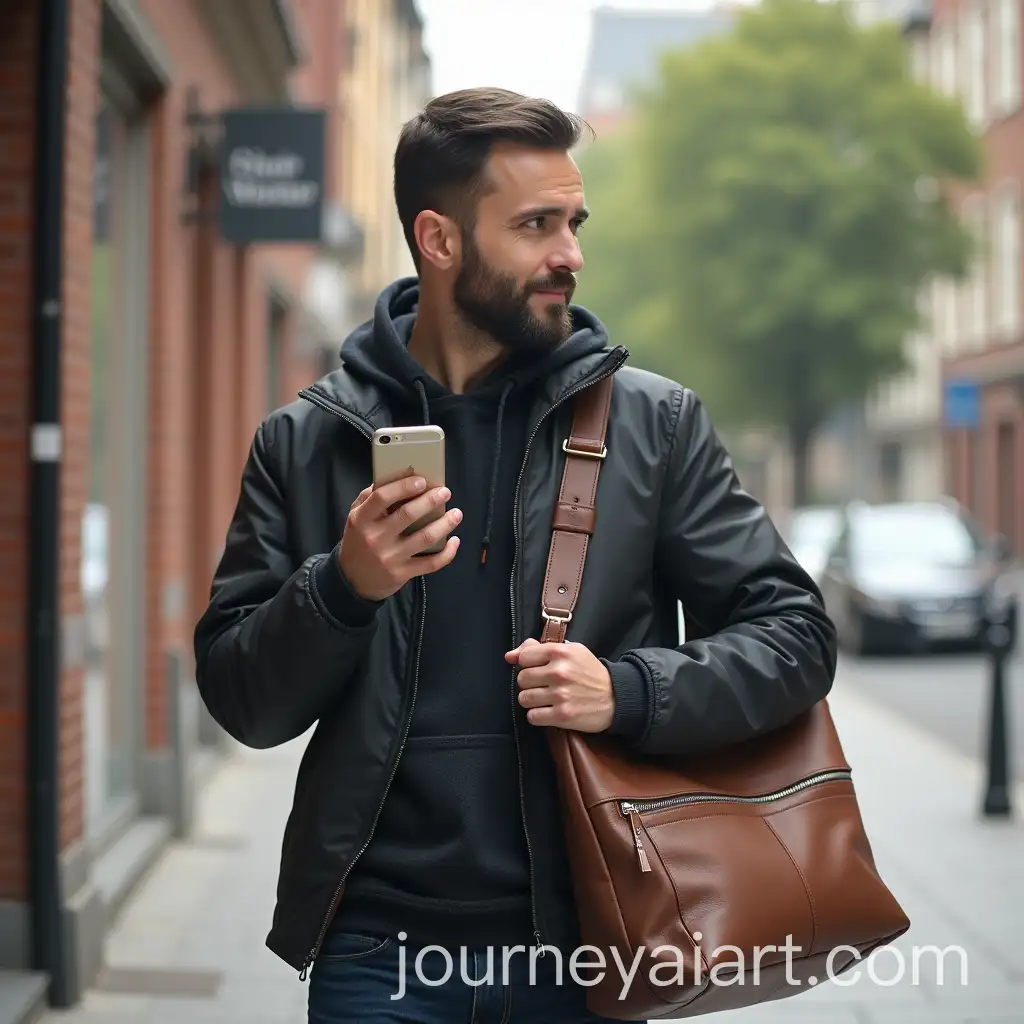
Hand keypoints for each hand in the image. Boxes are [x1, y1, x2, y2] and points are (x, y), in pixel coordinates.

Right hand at [339, 473, 461, 601]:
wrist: (352, 580)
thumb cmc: (359, 541)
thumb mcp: (355, 518)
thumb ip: (369, 498)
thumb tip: (396, 478)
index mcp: (361, 519)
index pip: (382, 497)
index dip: (403, 486)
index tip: (421, 481)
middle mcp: (375, 538)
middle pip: (408, 514)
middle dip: (431, 501)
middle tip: (445, 492)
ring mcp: (389, 557)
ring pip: (425, 537)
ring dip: (445, 524)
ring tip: (457, 514)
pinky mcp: (402, 573)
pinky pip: (431, 563)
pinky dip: (447, 552)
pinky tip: (454, 541)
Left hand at [505, 639, 613, 731]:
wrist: (616, 697)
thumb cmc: (590, 672)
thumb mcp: (570, 651)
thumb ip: (539, 649)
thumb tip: (509, 656)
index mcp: (561, 652)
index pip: (524, 657)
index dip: (527, 664)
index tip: (538, 669)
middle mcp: (559, 672)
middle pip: (522, 679)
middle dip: (529, 683)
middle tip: (543, 685)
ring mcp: (560, 695)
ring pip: (524, 698)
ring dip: (532, 700)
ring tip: (546, 699)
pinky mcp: (562, 715)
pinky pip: (532, 717)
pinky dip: (538, 716)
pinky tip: (549, 711)